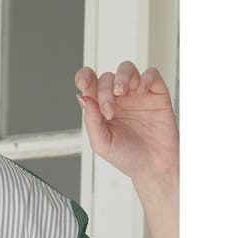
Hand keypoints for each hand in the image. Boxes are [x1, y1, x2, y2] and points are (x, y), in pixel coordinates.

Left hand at [75, 62, 178, 182]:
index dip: (84, 78)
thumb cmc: (128, 157)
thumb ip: (91, 121)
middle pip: (107, 78)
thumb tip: (83, 99)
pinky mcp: (156, 93)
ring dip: (121, 77)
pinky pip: (152, 73)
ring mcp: (137, 94)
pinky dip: (146, 77)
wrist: (153, 166)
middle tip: (109, 112)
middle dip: (104, 91)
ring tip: (121, 93)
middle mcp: (118, 100)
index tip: (84, 84)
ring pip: (127, 69)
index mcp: (101, 110)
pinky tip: (141, 91)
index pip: (90, 85)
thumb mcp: (102, 144)